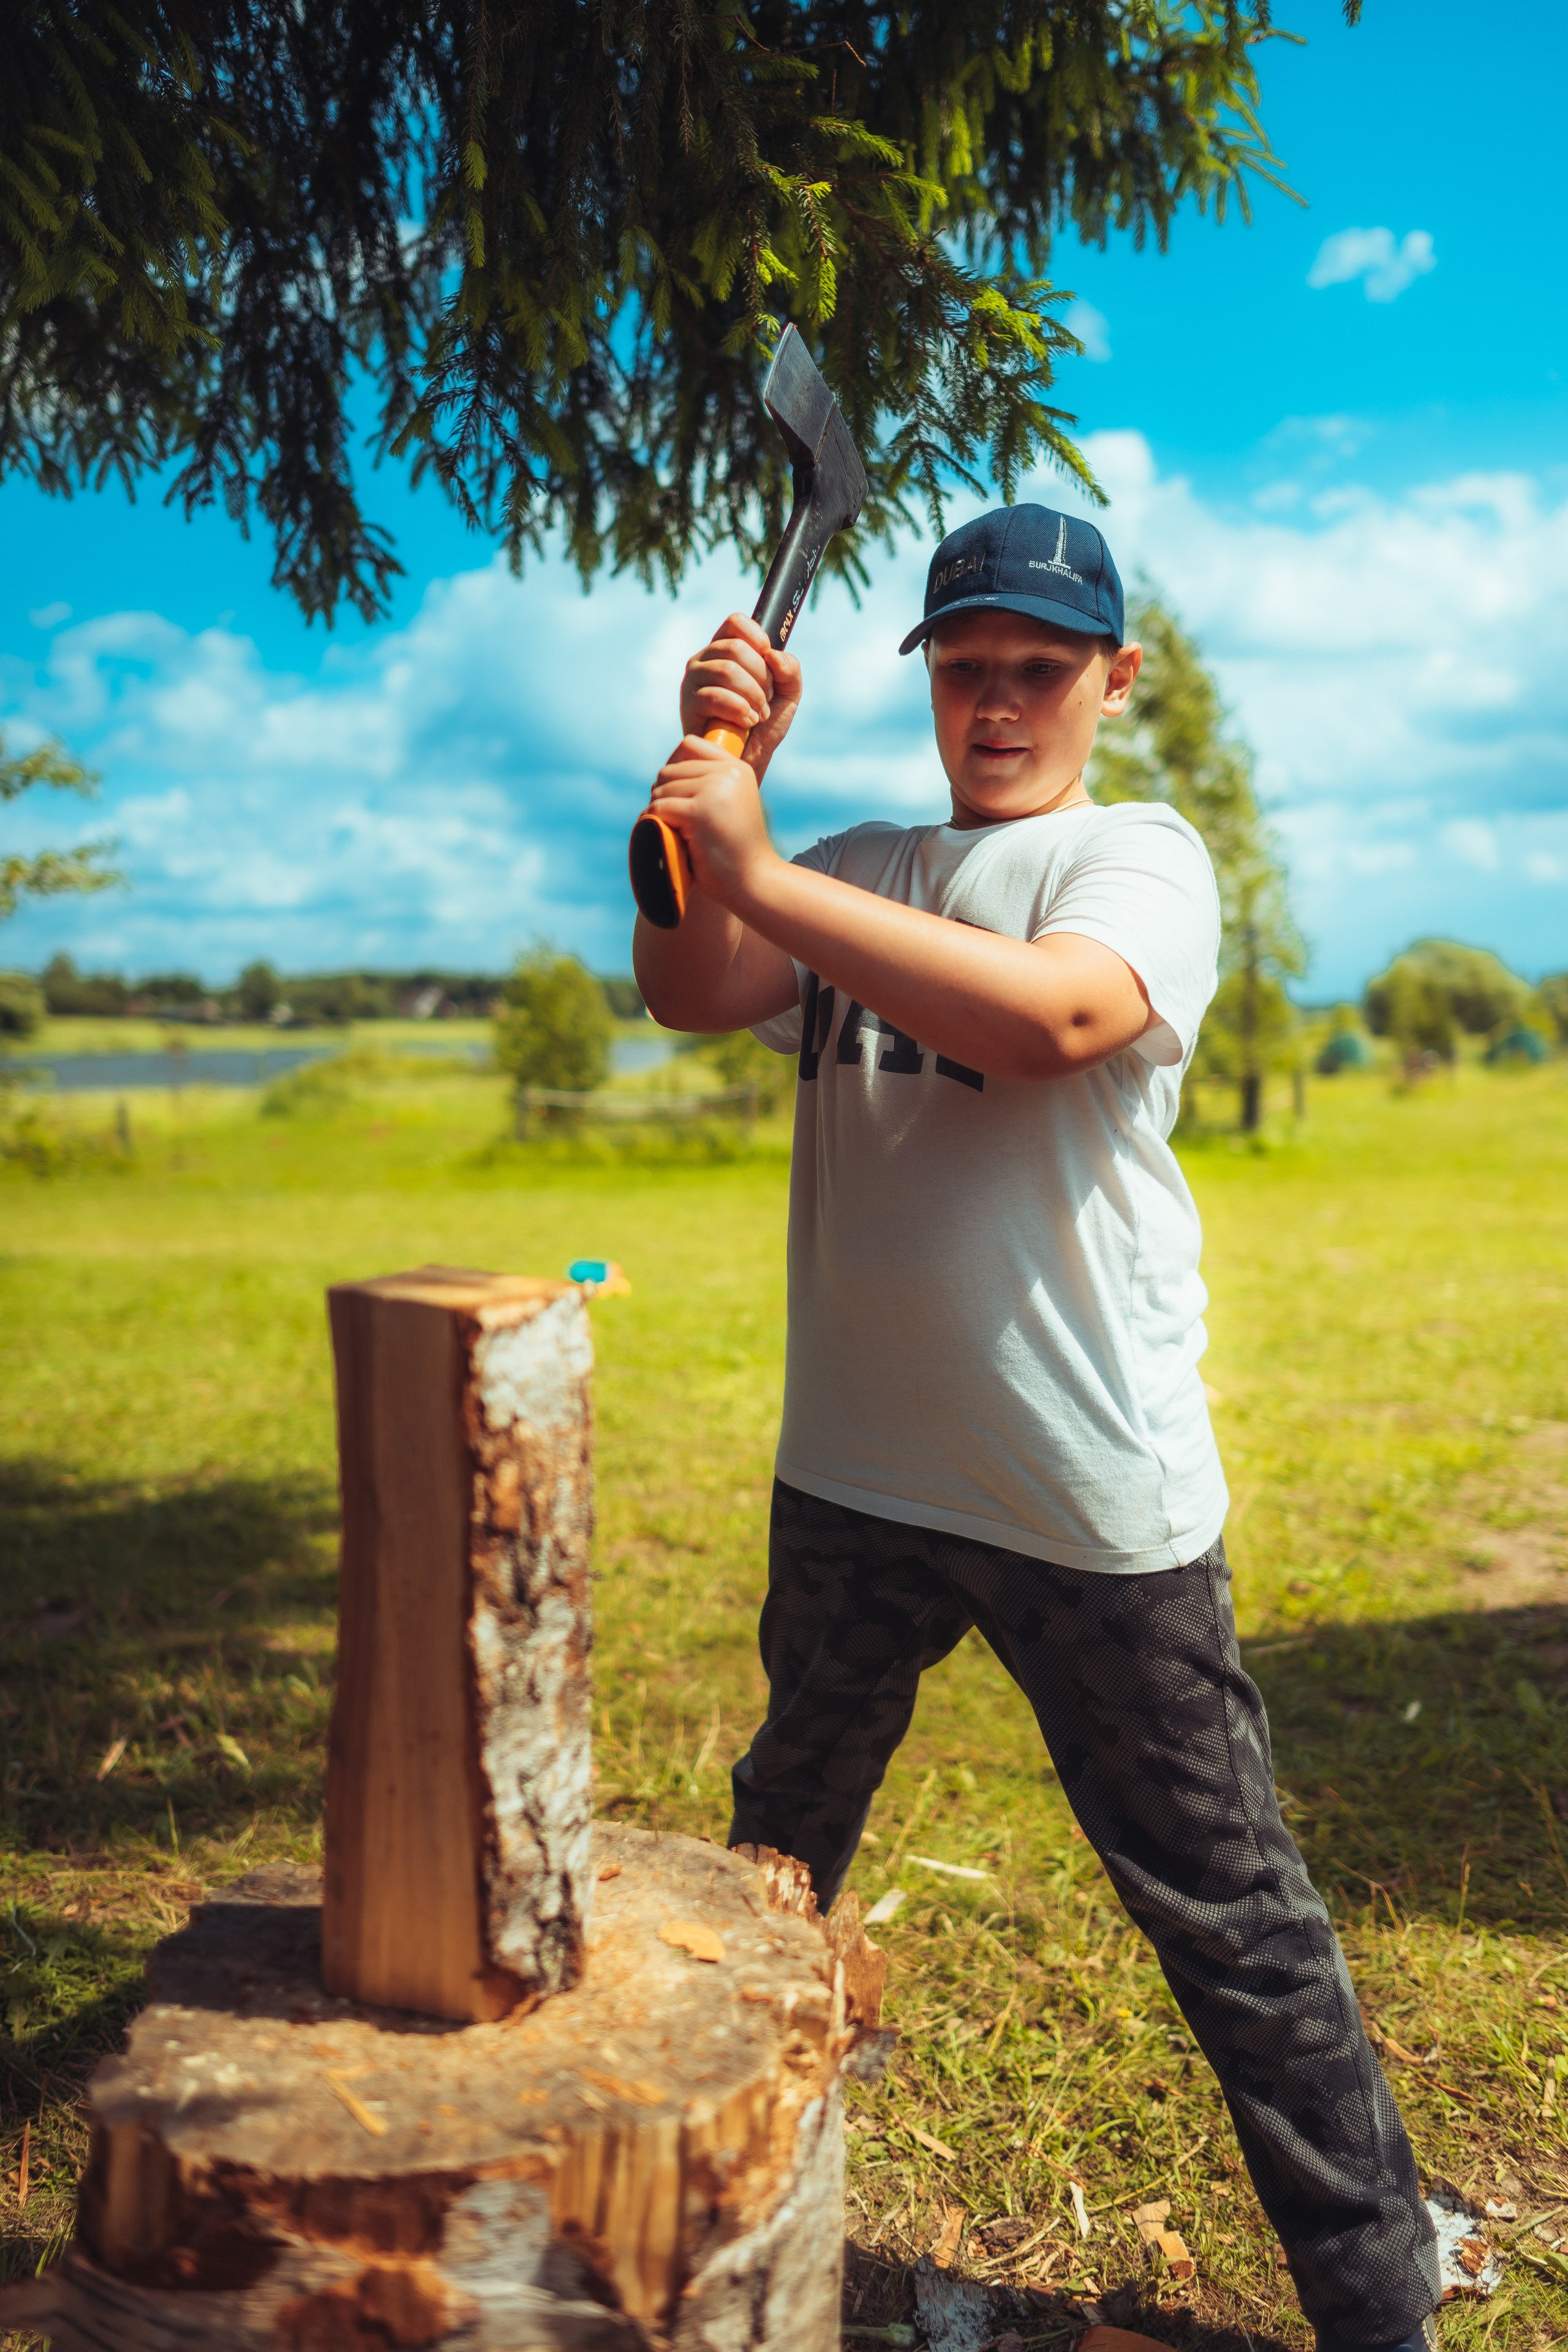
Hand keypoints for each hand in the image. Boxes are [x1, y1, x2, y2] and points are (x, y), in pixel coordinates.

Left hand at [648, 734, 780, 909]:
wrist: (754, 880)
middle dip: (664, 795)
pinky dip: (653, 822)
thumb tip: (663, 772)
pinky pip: (659, 808)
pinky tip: (664, 836)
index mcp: (737, 768)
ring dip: (658, 811)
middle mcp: (728, 773)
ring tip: (675, 832)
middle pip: (669, 770)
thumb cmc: (736, 848)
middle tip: (674, 822)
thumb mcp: (729, 804)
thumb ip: (707, 782)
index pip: (690, 745)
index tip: (678, 796)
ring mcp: (714, 791)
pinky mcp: (699, 812)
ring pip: (661, 789)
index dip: (674, 768)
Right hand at [679, 611, 801, 783]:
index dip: (757, 637)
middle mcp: (705, 660)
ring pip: (728, 670)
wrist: (747, 762)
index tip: (769, 661)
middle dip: (762, 678)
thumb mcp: (788, 695)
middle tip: (765, 701)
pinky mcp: (688, 704)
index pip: (736, 622)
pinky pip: (716, 696)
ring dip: (753, 696)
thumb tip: (773, 655)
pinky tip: (746, 723)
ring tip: (757, 715)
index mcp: (726, 650)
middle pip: (736, 648)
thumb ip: (790, 670)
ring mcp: (693, 680)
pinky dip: (739, 710)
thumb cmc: (764, 727)